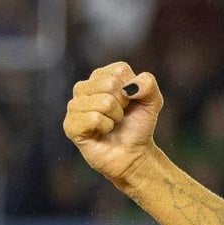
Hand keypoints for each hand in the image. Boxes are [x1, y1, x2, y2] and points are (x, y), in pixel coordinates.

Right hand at [63, 62, 162, 182]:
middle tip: (120, 115)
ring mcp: (74, 106)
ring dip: (115, 117)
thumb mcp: (153, 101)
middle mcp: (84, 87)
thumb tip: (130, 87)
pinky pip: (93, 118)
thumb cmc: (138, 125)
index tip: (130, 102)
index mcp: (102, 76)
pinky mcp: (70, 125)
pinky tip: (102, 132)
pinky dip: (105, 127)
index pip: (119, 71)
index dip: (132, 89)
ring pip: (103, 102)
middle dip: (123, 104)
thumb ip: (148, 83)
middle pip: (110, 83)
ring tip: (112, 124)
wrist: (132, 154)